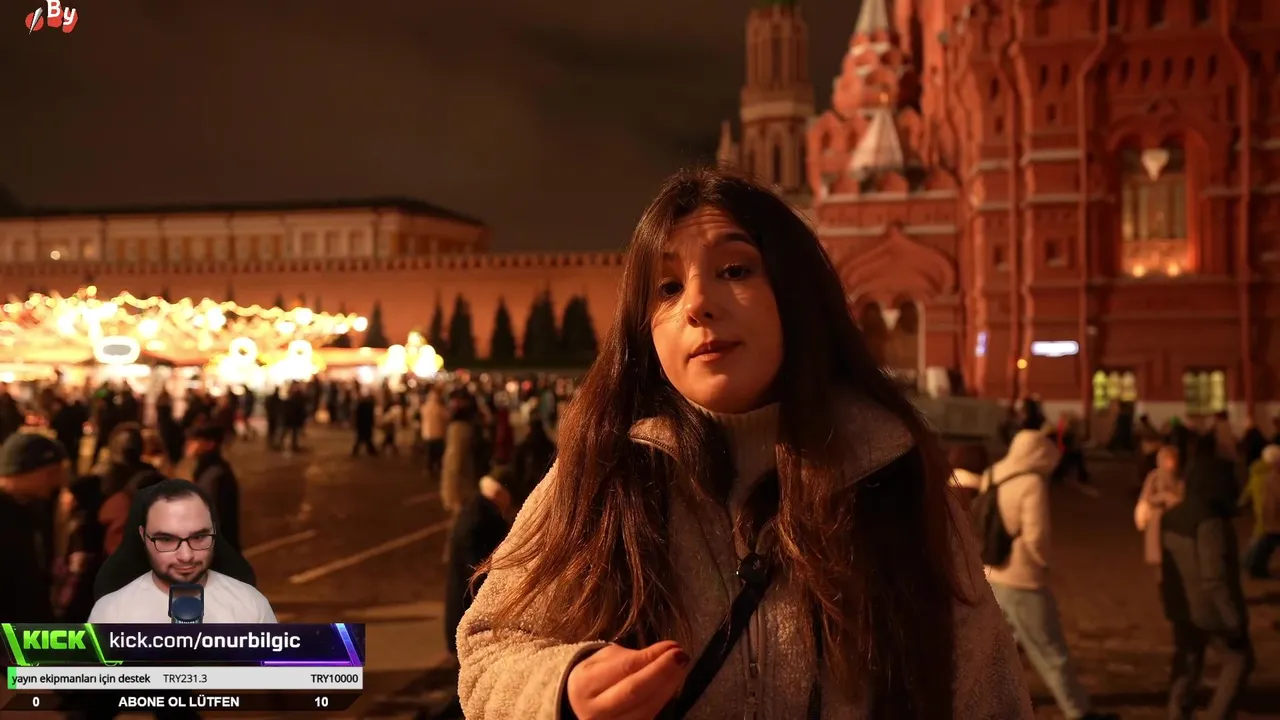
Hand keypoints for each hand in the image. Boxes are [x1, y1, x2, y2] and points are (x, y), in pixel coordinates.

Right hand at [566, 640, 690, 719]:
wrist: (577, 704)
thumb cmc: (596, 676)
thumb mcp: (608, 658)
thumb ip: (637, 656)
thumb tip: (670, 649)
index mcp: (586, 684)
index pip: (625, 669)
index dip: (652, 658)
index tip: (674, 646)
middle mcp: (594, 710)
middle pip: (635, 692)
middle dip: (662, 673)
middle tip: (681, 657)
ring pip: (645, 709)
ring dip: (668, 688)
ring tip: (681, 669)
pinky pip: (648, 718)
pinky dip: (662, 701)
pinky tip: (671, 686)